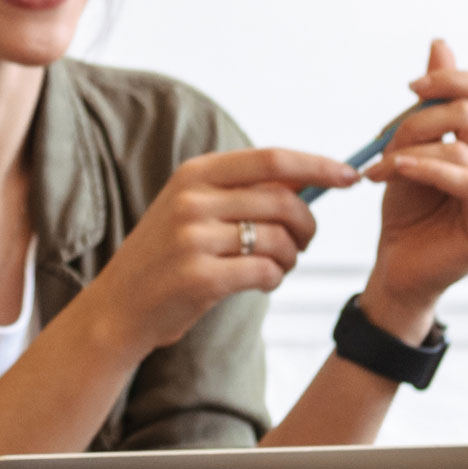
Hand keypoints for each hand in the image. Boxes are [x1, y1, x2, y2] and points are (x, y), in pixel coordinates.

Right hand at [69, 146, 364, 352]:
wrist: (118, 309)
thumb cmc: (166, 258)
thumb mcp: (193, 209)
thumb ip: (243, 191)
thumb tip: (309, 176)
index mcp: (195, 174)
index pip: (272, 159)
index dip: (318, 165)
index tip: (349, 175)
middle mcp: (193, 200)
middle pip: (283, 201)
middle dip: (307, 224)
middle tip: (304, 243)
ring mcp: (193, 238)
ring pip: (279, 239)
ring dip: (290, 258)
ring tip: (276, 267)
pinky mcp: (199, 278)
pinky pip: (266, 271)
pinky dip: (274, 279)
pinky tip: (262, 282)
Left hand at [359, 39, 467, 338]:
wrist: (397, 268)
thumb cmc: (407, 211)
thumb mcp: (412, 146)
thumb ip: (432, 101)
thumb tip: (441, 44)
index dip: (451, 79)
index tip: (410, 88)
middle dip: (420, 117)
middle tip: (382, 140)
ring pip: (466, 146)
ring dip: (411, 149)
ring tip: (379, 168)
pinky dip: (426, 170)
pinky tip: (394, 173)